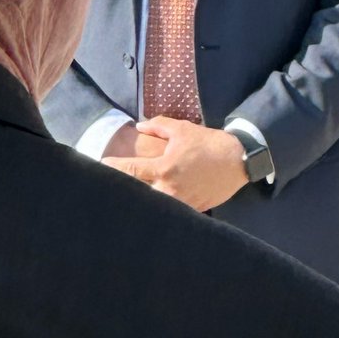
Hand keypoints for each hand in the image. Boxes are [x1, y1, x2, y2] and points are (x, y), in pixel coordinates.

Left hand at [101, 116, 248, 211]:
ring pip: (153, 206)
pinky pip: (171, 212)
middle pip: (137, 195)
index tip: (99, 167)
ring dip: (143, 202)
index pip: (130, 171)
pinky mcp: (192, 209)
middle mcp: (168, 188)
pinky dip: (163, 209)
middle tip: (110, 189)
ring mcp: (180, 202)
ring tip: (129, 203)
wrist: (239, 159)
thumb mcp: (184, 129)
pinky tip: (156, 210)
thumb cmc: (209, 143)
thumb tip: (139, 126)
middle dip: (123, 192)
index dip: (111, 168)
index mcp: (164, 168)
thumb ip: (159, 126)